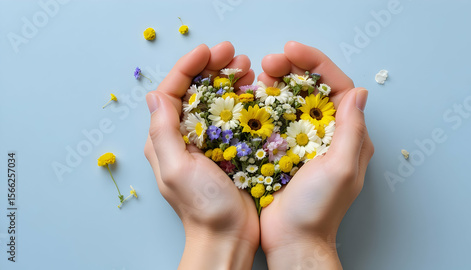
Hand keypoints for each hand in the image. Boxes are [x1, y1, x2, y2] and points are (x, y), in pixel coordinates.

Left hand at [144, 41, 259, 269]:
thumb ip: (163, 132)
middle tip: (234, 54)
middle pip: (193, 91)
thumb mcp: (178, 169)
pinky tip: (254, 92)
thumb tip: (155, 95)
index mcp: (165, 140)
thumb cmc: (203, 208)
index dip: (188, 67)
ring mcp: (204, 143)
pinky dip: (241, 100)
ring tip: (248, 69)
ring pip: (213, 101)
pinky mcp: (225, 150)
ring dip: (228, 81)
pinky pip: (230, 117)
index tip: (208, 51)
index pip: (172, 92)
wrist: (228, 238)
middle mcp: (182, 137)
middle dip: (211, 68)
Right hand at [258, 41, 374, 268]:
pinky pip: (276, 119)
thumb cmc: (318, 210)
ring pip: (293, 101)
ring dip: (278, 83)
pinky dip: (265, 105)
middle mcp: (329, 135)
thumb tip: (359, 92)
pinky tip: (253, 98)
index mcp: (348, 136)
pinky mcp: (284, 150)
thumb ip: (351, 130)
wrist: (293, 240)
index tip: (291, 51)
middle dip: (294, 69)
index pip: (338, 87)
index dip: (316, 64)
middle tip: (269, 63)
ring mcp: (305, 142)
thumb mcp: (341, 169)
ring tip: (259, 76)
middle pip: (314, 89)